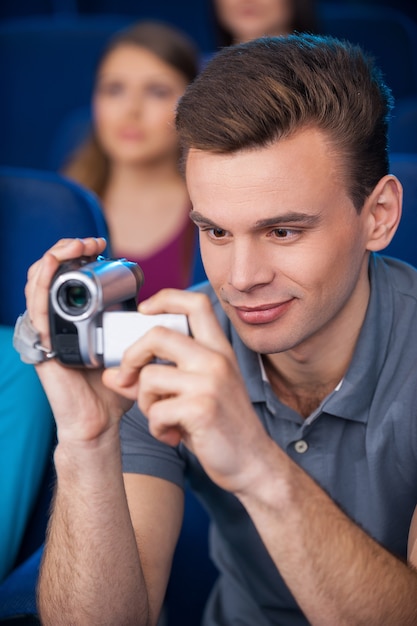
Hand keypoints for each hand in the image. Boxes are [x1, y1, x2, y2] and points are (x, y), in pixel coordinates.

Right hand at [25, 238, 132, 443]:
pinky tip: (52, 267)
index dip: (79, 254)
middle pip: (51, 274)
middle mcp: (57, 322)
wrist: (100, 422)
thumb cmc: (114, 388)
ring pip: (38, 285)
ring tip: (75, 247)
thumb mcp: (129, 348)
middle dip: (67, 249)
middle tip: (90, 242)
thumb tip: (157, 304)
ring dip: (54, 259)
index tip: (102, 244)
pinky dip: (41, 285)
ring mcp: (47, 332)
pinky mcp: (43, 345)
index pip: (68, 276)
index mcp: (76, 320)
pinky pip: (36, 310)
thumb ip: (136, 327)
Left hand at [103, 288, 272, 493]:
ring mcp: (211, 382)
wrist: (251, 463)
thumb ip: (156, 380)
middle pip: (158, 333)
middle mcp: (217, 359)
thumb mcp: (194, 394)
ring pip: (149, 377)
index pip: (195, 302)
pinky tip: (172, 435)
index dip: (165, 298)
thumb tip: (112, 375)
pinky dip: (156, 428)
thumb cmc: (221, 426)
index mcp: (218, 350)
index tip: (144, 310)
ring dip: (145, 403)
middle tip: (130, 377)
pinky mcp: (202, 408)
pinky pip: (156, 411)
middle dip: (132, 356)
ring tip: (162, 418)